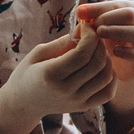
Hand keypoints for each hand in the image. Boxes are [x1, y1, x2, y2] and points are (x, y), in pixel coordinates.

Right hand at [0, 25, 114, 133]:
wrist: (23, 103)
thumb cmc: (28, 73)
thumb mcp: (38, 53)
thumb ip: (62, 42)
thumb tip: (84, 29)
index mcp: (50, 75)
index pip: (82, 53)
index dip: (90, 36)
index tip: (86, 26)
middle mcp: (65, 90)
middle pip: (96, 63)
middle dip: (99, 44)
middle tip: (93, 35)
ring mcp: (76, 101)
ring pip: (106, 77)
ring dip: (107, 59)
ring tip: (96, 50)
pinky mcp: (84, 107)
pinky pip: (108, 93)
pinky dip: (111, 77)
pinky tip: (102, 66)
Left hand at [77, 0, 133, 114]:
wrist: (117, 68)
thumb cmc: (108, 42)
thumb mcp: (98, 28)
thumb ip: (90, 18)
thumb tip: (80, 11)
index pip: (119, 5)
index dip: (99, 8)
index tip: (80, 14)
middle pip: (132, 14)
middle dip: (110, 18)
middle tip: (93, 26)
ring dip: (120, 32)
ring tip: (101, 35)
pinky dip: (130, 53)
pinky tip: (115, 52)